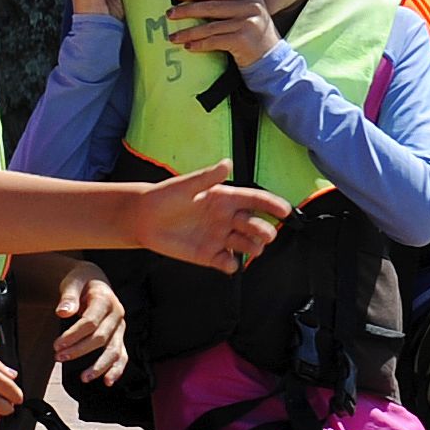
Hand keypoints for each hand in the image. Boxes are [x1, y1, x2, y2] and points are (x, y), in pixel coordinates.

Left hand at [45, 261, 131, 379]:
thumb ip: (68, 296)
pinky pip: (122, 355)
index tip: (57, 344)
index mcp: (106, 300)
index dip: (73, 335)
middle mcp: (117, 315)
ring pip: (114, 350)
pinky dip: (116, 369)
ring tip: (84, 377)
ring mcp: (120, 328)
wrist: (94, 280)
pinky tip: (108, 381)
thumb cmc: (81, 282)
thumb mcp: (73, 281)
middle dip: (79, 350)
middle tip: (59, 357)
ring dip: (100, 366)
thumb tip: (63, 311)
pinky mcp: (119, 337)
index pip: (90, 322)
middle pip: (100, 338)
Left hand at [118, 160, 284, 274]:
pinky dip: (231, 265)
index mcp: (225, 198)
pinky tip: (228, 263)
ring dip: (253, 247)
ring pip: (246, 245)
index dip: (272, 205)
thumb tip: (227, 164)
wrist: (143, 218)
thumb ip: (207, 177)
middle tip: (266, 235)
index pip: (255, 200)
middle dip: (264, 230)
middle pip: (255, 225)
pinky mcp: (208, 254)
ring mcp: (219, 237)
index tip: (285, 211)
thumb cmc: (165, 196)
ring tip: (253, 248)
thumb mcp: (185, 185)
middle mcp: (227, 218)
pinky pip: (227, 262)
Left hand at [167, 0, 281, 67]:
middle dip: (187, 10)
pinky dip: (200, 44)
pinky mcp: (244, 39)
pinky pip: (215, 41)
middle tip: (169, 14)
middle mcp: (251, 7)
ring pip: (210, 26)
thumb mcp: (244, 15)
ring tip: (173, 37)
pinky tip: (188, 47)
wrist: (271, 60)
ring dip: (188, 32)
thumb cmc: (251, 37)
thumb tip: (190, 2)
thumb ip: (226, 6)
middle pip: (211, 6)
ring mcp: (249, 23)